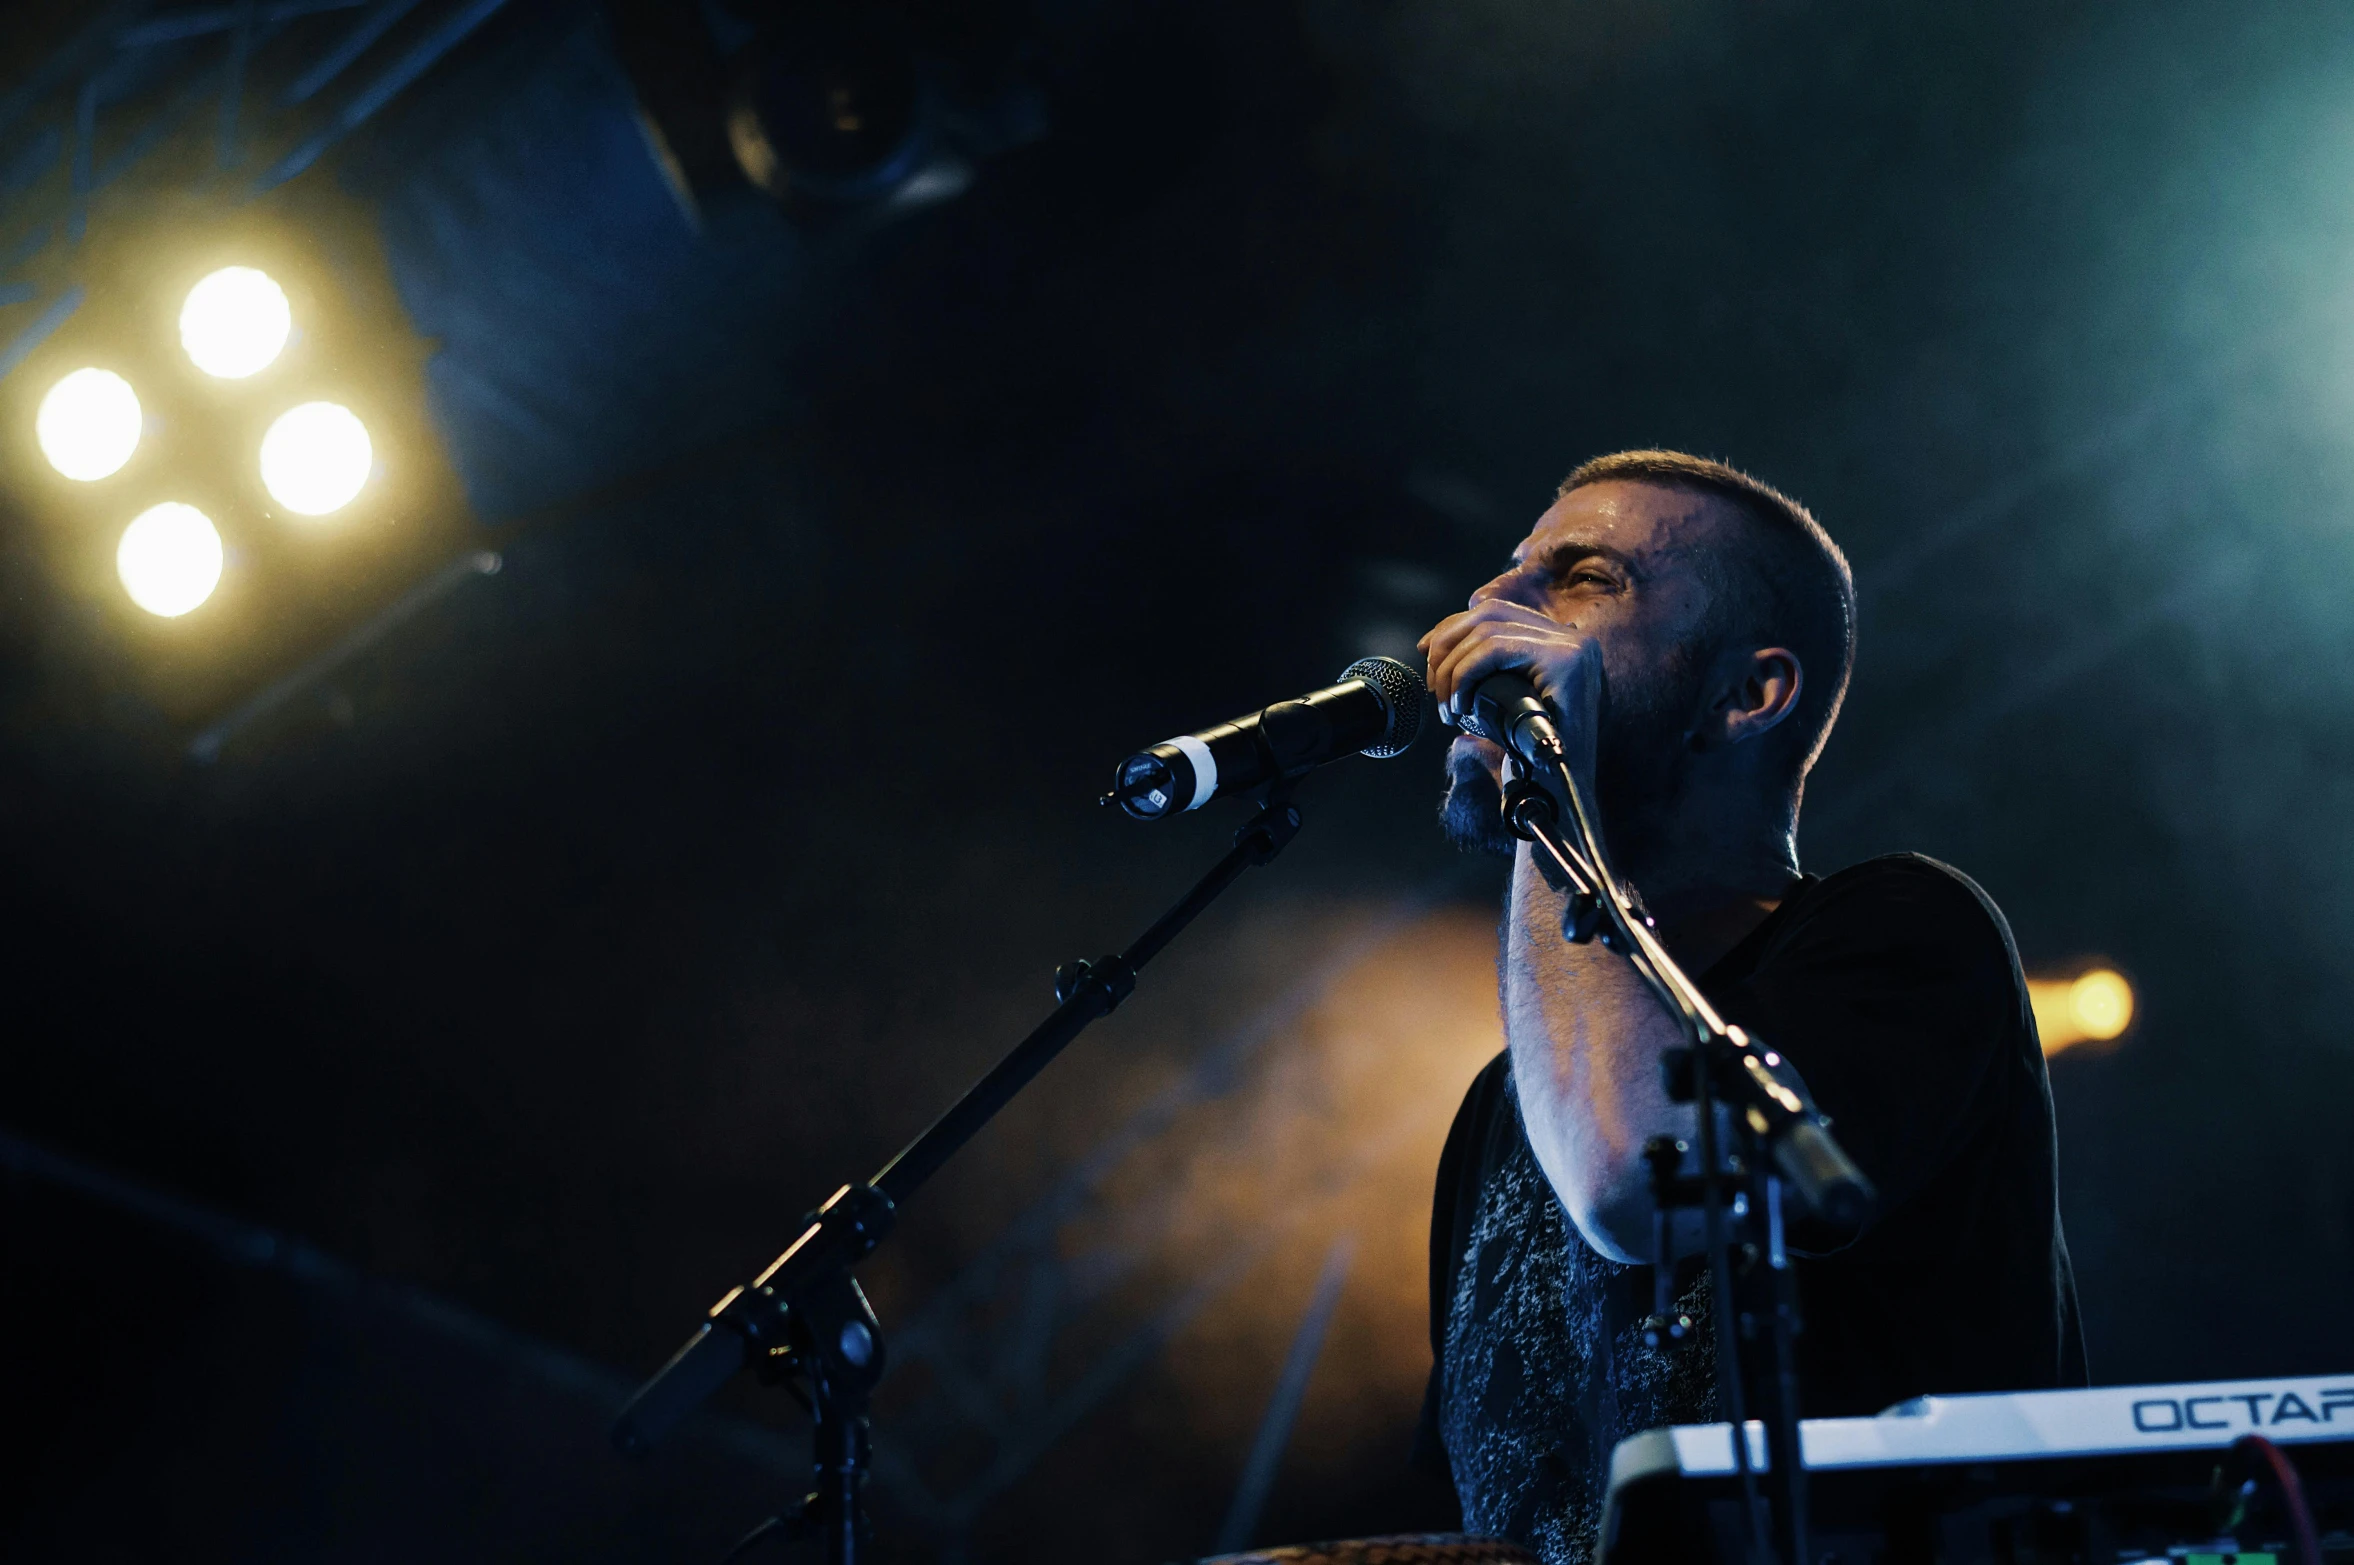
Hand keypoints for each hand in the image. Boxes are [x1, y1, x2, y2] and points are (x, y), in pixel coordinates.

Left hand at [1418, 599, 1605, 770]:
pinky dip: (1466, 674)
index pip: (1496, 613)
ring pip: (1488, 630)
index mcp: (1560, 643)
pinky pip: (1495, 649)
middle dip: (1447, 643)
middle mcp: (1571, 638)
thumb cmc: (1529, 757)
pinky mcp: (1565, 660)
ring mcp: (1572, 646)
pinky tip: (1460, 705)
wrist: (1560, 794)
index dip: (1453, 626)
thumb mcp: (1501, 702)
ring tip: (1448, 706)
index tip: (1424, 652)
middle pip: (1490, 613)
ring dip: (1453, 668)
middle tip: (1432, 686)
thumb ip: (1482, 670)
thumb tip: (1431, 643)